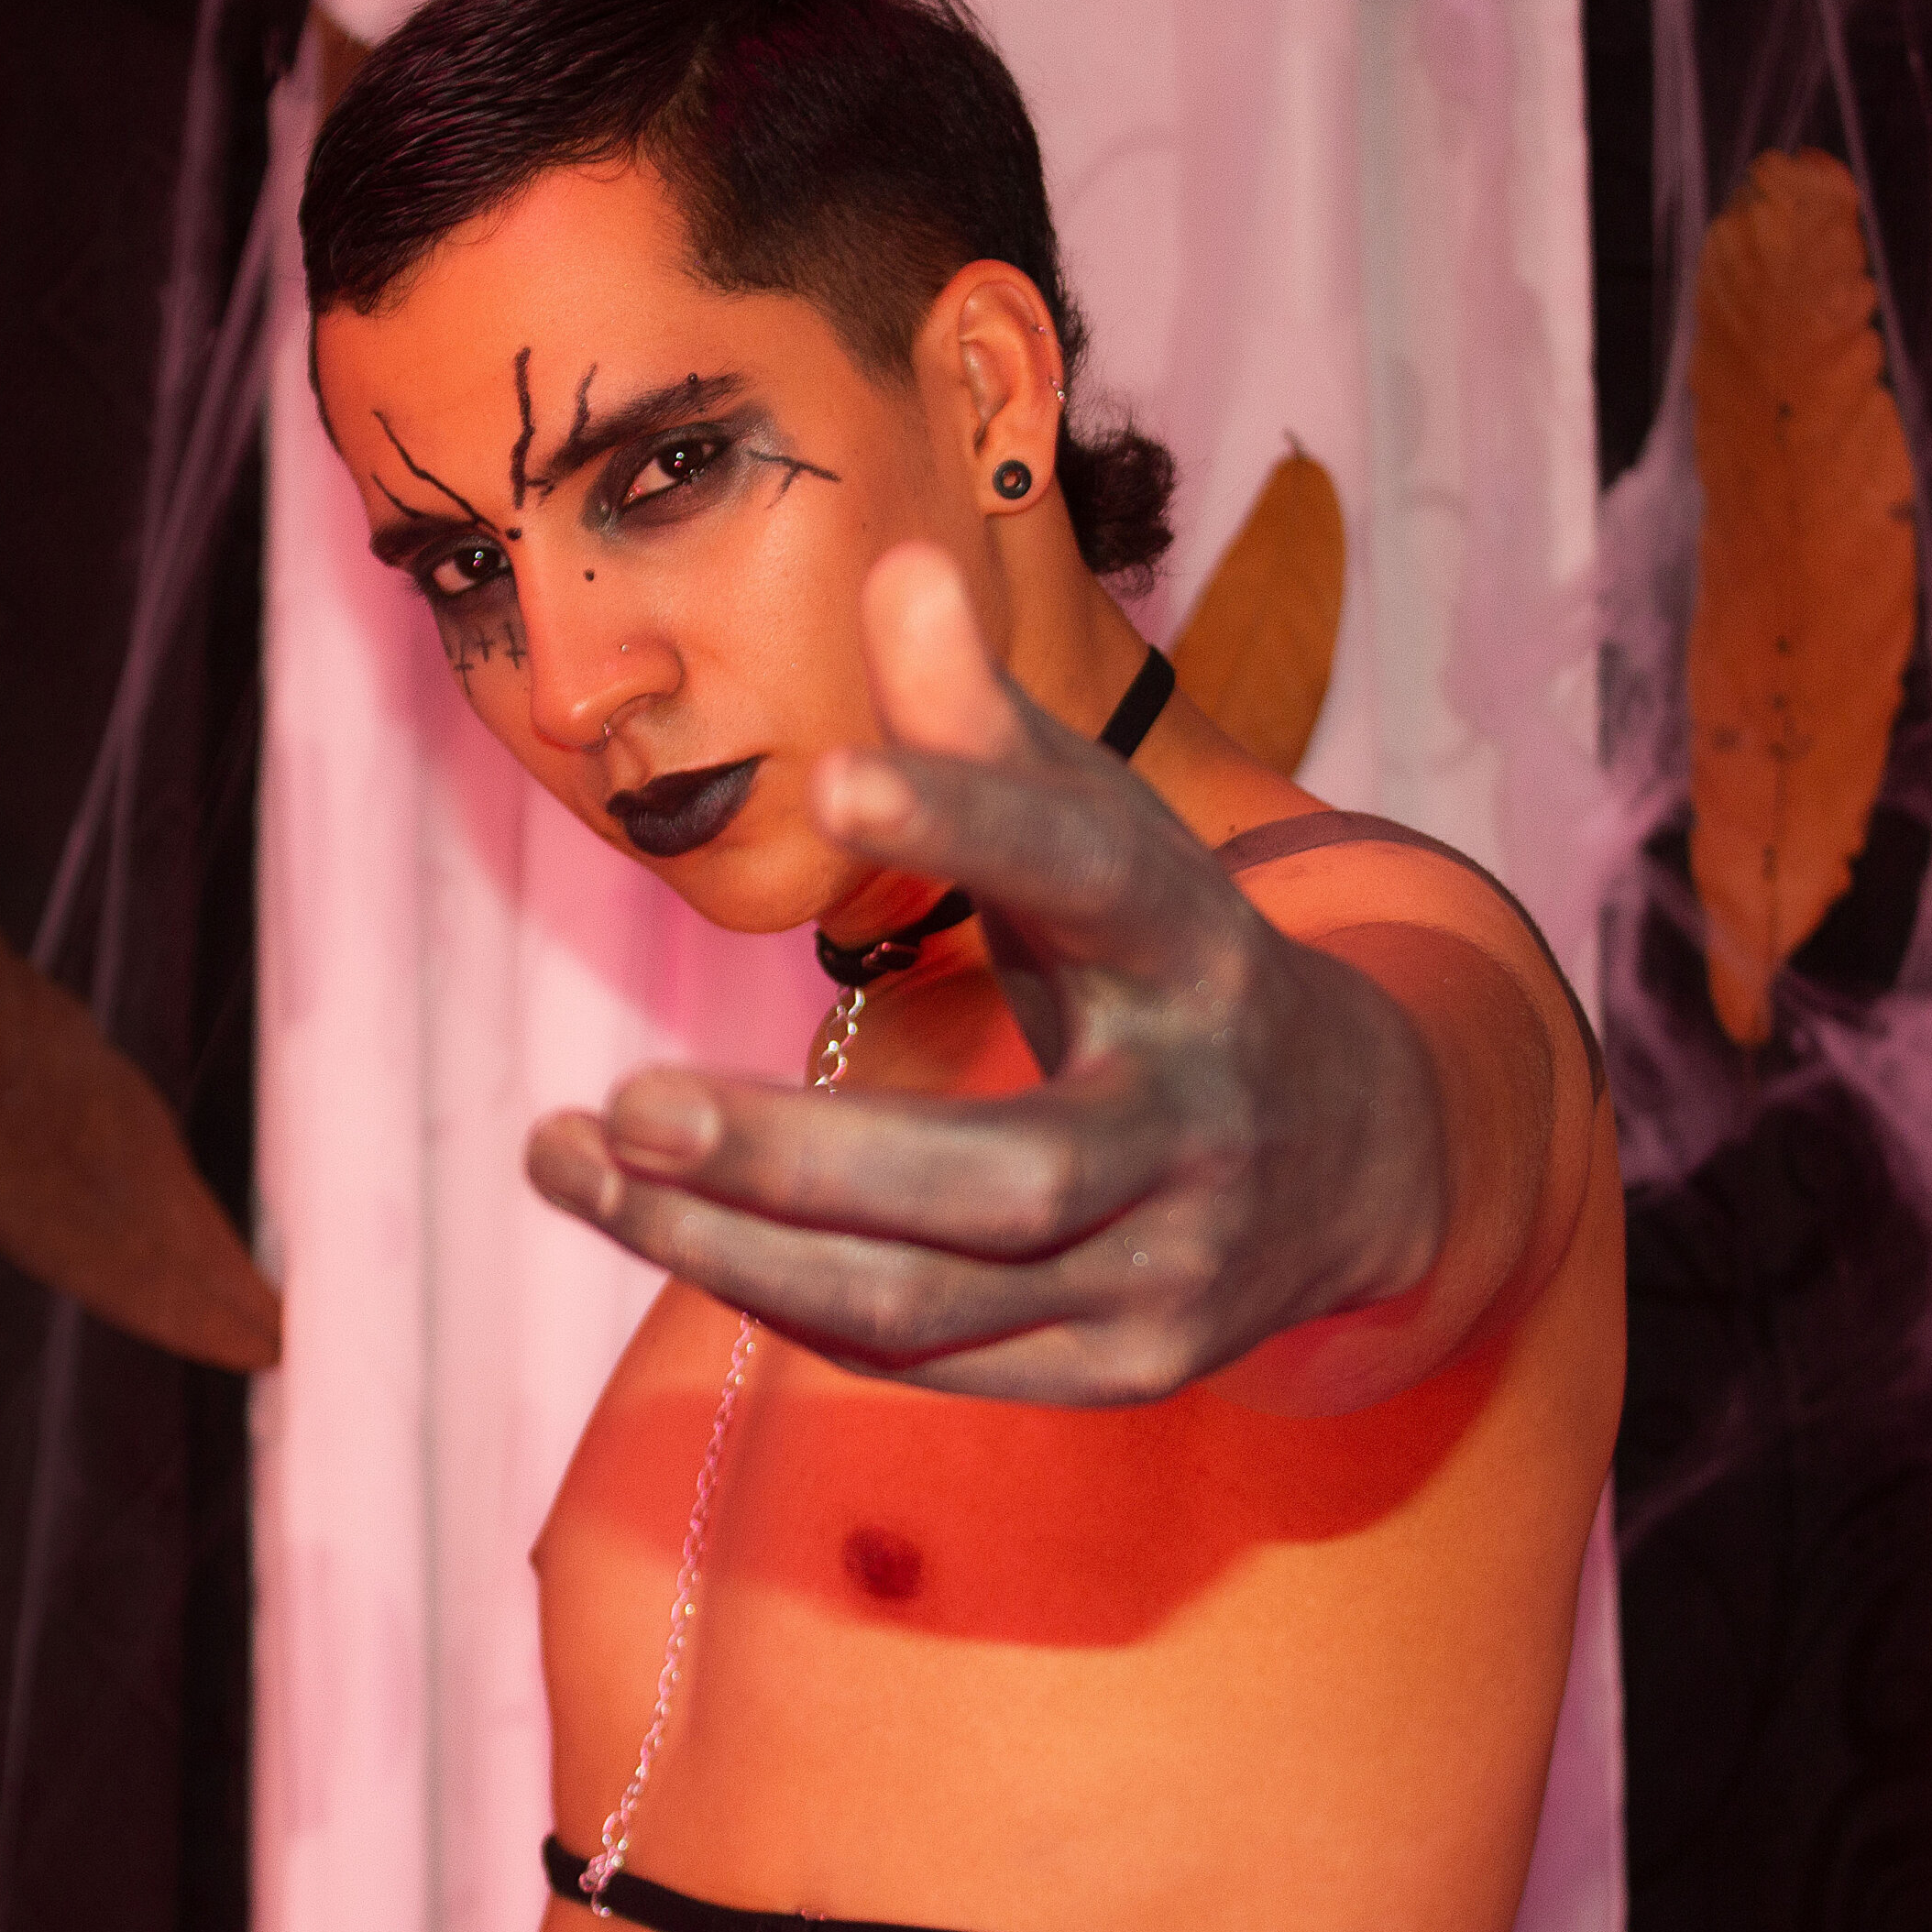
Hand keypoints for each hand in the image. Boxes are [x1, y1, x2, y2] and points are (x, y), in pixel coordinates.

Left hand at [524, 545, 1451, 1403]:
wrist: (1358, 1156)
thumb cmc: (1167, 959)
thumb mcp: (1105, 833)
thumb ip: (987, 721)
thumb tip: (894, 566)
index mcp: (1201, 948)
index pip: (1098, 876)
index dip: (976, 818)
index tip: (830, 768)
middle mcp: (1197, 1121)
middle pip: (1002, 1176)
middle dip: (798, 1157)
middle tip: (622, 1102)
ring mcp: (1168, 1264)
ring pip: (934, 1296)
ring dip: (732, 1245)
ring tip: (573, 1163)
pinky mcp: (1126, 1365)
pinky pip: (928, 1357)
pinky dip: (783, 1296)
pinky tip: (663, 1227)